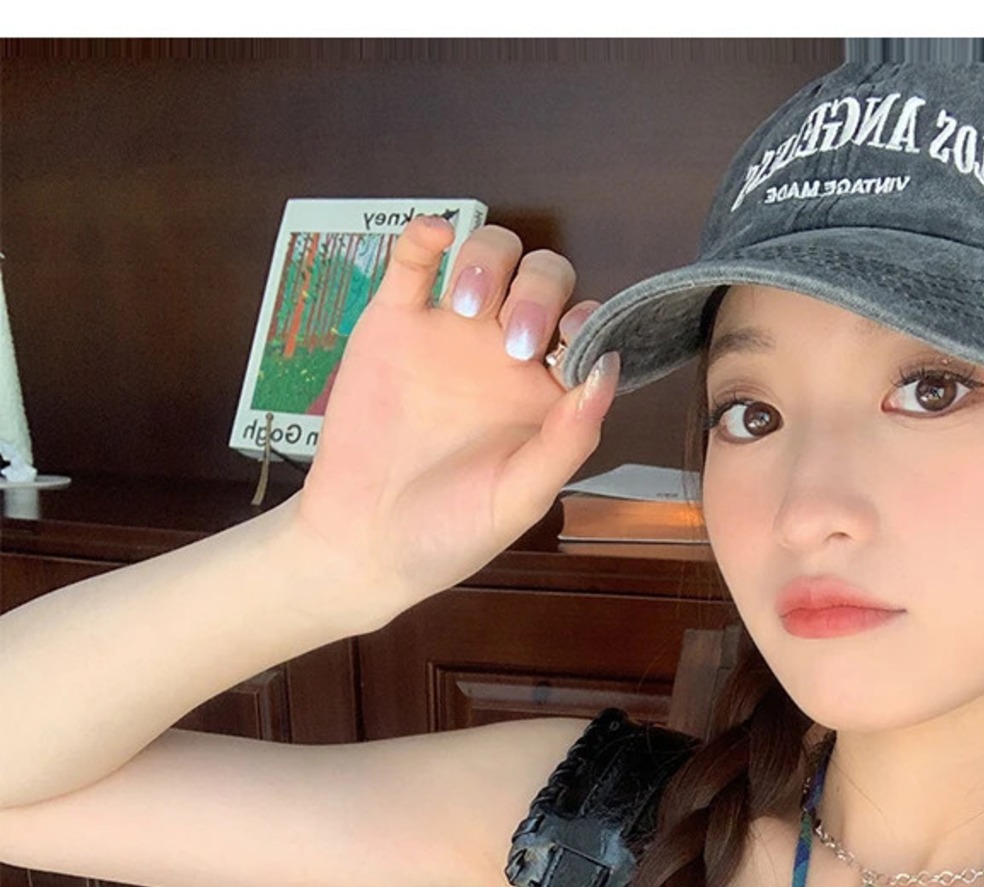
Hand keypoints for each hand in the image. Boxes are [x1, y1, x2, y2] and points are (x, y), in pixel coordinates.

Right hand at [292, 215, 618, 623]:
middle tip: (516, 342)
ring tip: (471, 307)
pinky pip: (414, 261)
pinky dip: (426, 235)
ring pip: (488, 256)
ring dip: (490, 259)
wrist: (364, 543)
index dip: (589, 321)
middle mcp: (503, 354)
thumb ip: (569, 438)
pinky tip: (435, 237)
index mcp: (544, 394)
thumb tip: (608, 371)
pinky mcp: (395, 321)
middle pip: (543, 280)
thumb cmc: (449, 532)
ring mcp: (449, 333)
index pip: (584, 329)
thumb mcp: (520, 498)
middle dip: (540, 293)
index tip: (572, 342)